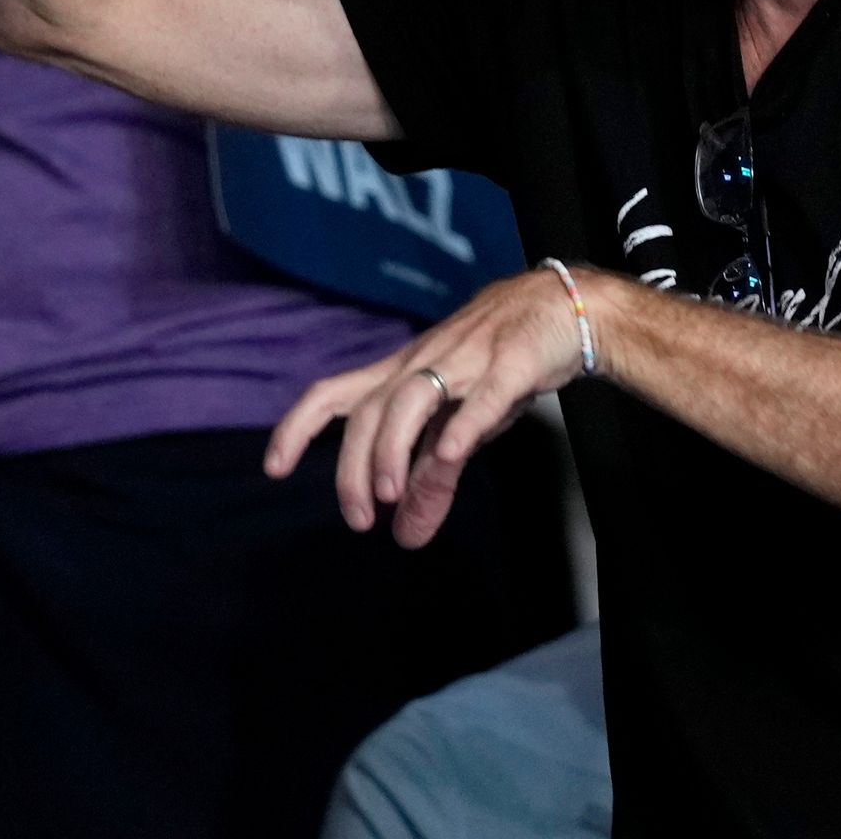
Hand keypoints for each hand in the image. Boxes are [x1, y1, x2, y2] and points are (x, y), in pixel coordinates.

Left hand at [266, 268, 595, 548]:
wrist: (566, 305)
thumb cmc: (502, 363)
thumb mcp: (460, 424)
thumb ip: (432, 480)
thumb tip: (404, 535)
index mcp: (402, 374)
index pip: (334, 394)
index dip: (297, 427)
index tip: (274, 470)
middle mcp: (424, 362)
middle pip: (370, 408)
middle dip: (353, 465)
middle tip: (359, 518)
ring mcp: (468, 358)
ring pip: (413, 396)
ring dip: (393, 446)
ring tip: (391, 493)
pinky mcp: (514, 361)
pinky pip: (484, 393)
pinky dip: (464, 424)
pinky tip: (452, 453)